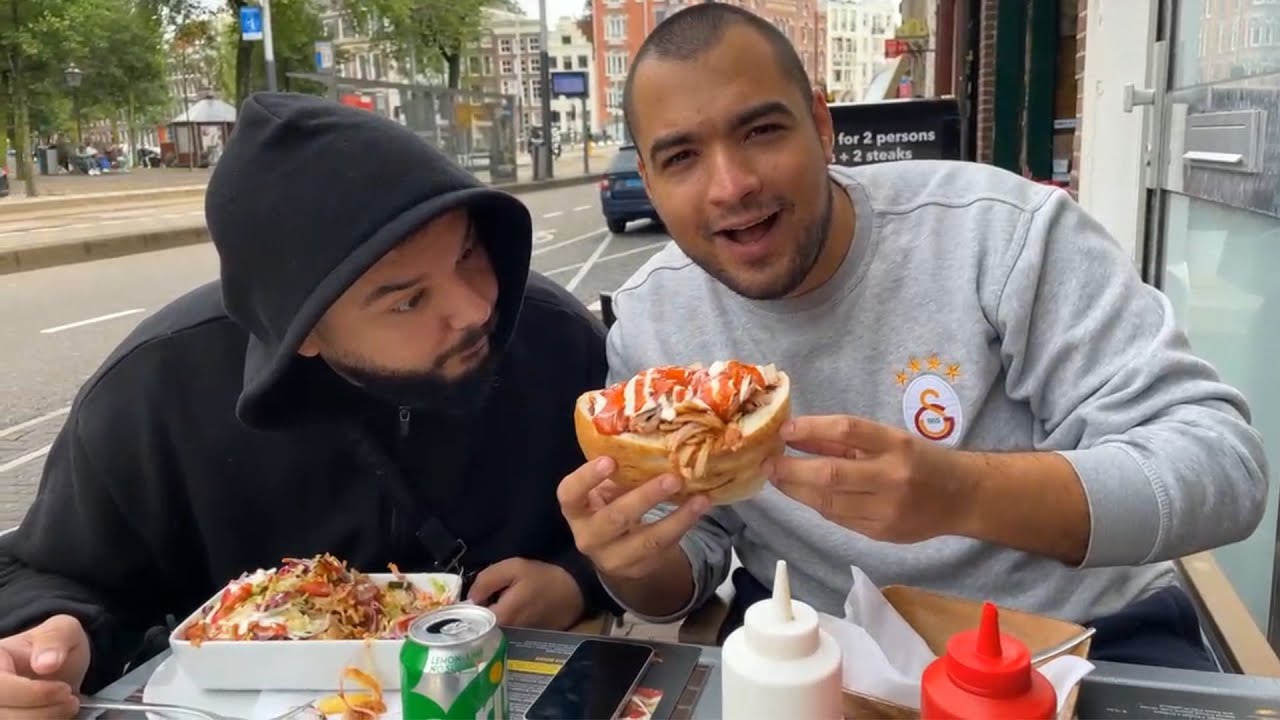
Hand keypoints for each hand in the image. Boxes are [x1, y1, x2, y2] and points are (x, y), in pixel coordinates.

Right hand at [0, 615, 90, 718]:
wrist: (58, 669)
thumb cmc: (54, 647)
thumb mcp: (63, 630)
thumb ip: (54, 639)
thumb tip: (45, 663)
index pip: (0, 687)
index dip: (30, 694)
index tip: (63, 690)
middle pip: (2, 714)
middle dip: (41, 712)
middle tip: (70, 701)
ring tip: (67, 707)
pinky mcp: (8, 716)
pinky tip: (57, 716)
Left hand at [466, 558, 584, 630]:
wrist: (574, 591)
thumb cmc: (542, 578)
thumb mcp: (514, 568)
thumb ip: (487, 580)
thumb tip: (470, 597)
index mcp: (501, 618)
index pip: (471, 620)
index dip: (466, 608)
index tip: (469, 598)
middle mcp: (506, 635)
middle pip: (480, 627)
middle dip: (477, 615)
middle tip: (483, 598)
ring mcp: (516, 640)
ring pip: (492, 631)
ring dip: (490, 619)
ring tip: (495, 604)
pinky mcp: (525, 640)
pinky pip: (505, 633)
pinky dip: (503, 624)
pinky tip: (508, 611)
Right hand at [557, 457, 708, 579]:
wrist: (613, 552)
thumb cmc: (608, 506)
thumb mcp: (605, 490)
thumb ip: (619, 473)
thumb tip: (655, 442)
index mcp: (576, 510)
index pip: (569, 494)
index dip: (587, 478)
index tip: (610, 460)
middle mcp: (588, 537)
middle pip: (614, 519)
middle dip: (645, 498)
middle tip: (673, 478)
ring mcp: (613, 558)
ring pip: (647, 541)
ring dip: (677, 519)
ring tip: (700, 499)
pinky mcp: (638, 569)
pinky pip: (663, 549)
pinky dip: (683, 526)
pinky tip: (699, 509)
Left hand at [765, 415, 966, 542]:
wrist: (962, 497)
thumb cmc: (921, 461)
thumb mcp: (890, 439)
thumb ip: (846, 440)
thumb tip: (797, 436)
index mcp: (896, 444)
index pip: (847, 430)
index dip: (811, 428)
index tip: (785, 430)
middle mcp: (892, 476)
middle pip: (830, 473)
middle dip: (791, 469)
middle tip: (768, 463)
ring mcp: (887, 509)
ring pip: (828, 502)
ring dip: (796, 490)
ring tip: (778, 478)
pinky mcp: (881, 533)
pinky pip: (839, 518)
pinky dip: (817, 505)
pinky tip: (804, 495)